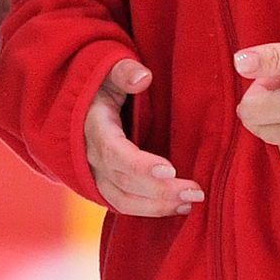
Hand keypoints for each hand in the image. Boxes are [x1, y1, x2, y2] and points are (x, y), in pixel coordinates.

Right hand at [84, 59, 204, 217]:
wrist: (83, 102)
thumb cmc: (102, 83)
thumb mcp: (108, 69)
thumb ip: (124, 71)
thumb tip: (143, 77)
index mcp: (93, 127)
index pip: (113, 153)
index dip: (140, 166)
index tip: (170, 170)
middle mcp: (91, 156)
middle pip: (123, 182)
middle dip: (160, 191)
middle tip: (195, 191)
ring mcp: (95, 173)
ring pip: (122, 200)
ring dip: (157, 206)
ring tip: (190, 202)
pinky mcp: (105, 183)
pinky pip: (124, 204)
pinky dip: (150, 209)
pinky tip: (178, 206)